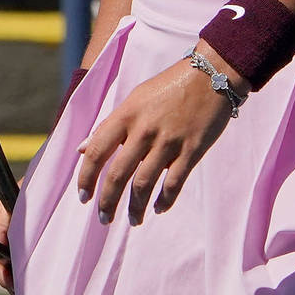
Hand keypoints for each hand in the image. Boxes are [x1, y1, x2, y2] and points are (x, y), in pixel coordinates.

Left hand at [74, 46, 239, 225]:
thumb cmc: (170, 85)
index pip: (97, 152)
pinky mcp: (191, 150)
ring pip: (143, 184)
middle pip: (118, 175)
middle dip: (107, 202)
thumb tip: (82, 150)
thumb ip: (110, 124)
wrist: (212, 74)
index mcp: (126, 115)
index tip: (83, 197)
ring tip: (132, 220)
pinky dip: (164, 200)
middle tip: (105, 219)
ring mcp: (169, 141)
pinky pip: (174, 183)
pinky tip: (158, 208)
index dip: (86, 178)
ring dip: (135, 208)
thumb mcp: (135, 98)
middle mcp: (144, 130)